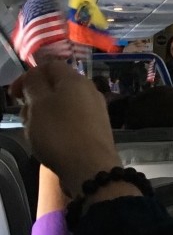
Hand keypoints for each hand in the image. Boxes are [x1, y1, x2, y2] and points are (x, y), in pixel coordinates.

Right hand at [10, 62, 120, 195]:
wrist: (90, 168)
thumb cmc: (59, 133)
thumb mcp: (38, 104)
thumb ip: (33, 84)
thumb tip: (35, 76)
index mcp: (76, 80)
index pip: (50, 66)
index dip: (28, 76)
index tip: (14, 95)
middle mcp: (89, 91)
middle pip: (56, 87)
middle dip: (35, 98)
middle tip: (24, 116)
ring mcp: (95, 111)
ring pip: (62, 105)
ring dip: (43, 114)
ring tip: (34, 132)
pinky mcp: (96, 129)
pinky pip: (71, 120)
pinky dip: (57, 126)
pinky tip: (49, 141)